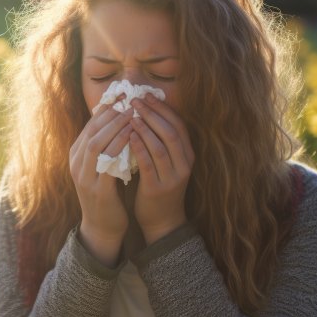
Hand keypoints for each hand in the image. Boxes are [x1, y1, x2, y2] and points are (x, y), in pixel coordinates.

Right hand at [69, 96, 134, 265]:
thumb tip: (118, 118)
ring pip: (96, 144)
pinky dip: (120, 147)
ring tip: (132, 115)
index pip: (89, 126)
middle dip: (110, 114)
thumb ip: (105, 145)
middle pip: (91, 131)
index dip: (105, 110)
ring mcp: (84, 177)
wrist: (101, 226)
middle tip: (129, 101)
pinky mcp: (97, 189)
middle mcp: (76, 164)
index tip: (122, 96)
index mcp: (76, 156)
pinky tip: (133, 138)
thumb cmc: (106, 192)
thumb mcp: (100, 166)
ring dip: (114, 127)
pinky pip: (107, 163)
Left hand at [129, 94, 194, 244]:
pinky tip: (128, 136)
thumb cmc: (159, 186)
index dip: (164, 108)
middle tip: (136, 100)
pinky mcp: (157, 188)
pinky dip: (139, 148)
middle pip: (171, 132)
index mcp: (187, 155)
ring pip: (161, 146)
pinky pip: (149, 164)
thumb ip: (160, 141)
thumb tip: (144, 112)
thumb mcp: (166, 162)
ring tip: (131, 115)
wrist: (161, 221)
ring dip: (145, 128)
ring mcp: (172, 177)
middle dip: (153, 114)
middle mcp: (184, 165)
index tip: (147, 95)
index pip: (179, 125)